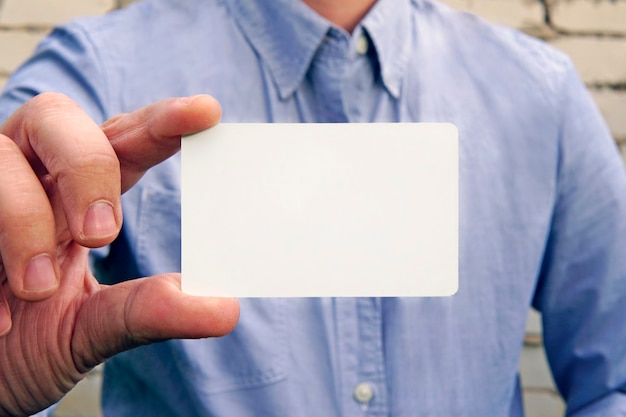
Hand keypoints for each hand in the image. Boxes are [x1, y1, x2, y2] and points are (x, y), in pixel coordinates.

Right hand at [0, 93, 239, 415]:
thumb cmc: (32, 341)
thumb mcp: (93, 330)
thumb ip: (149, 312)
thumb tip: (226, 310)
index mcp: (78, 194)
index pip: (124, 140)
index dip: (161, 122)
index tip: (207, 112)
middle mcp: (32, 179)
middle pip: (57, 118)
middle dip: (86, 167)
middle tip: (101, 234)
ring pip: (0, 159)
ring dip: (23, 220)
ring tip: (37, 290)